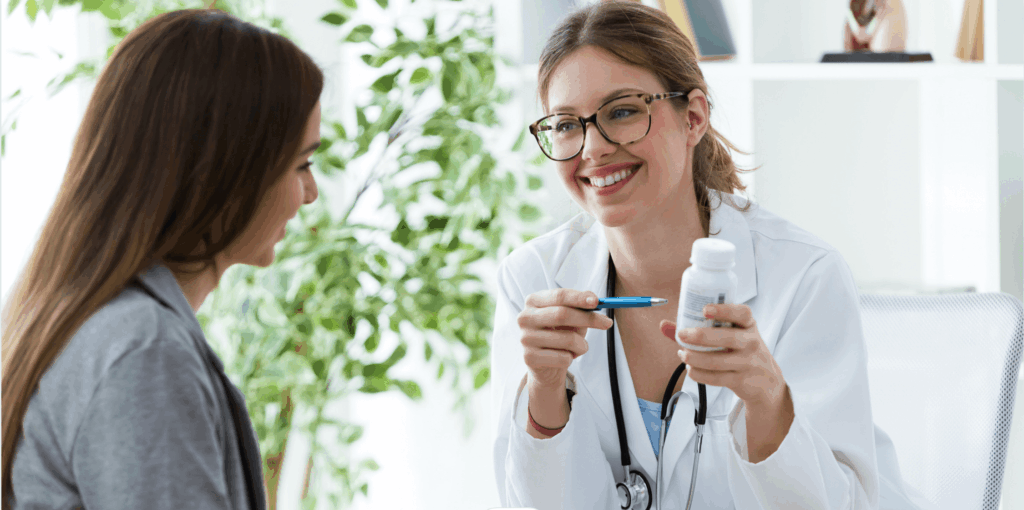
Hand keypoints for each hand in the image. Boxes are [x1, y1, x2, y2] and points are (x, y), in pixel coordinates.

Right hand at [518, 288, 612, 391]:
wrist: (546, 364)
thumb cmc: (560, 334)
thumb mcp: (571, 318)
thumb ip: (581, 308)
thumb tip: (596, 301)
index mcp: (533, 301)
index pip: (559, 296)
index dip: (579, 298)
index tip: (597, 301)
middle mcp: (525, 317)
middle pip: (561, 314)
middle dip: (588, 319)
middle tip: (607, 323)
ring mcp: (525, 338)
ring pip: (566, 339)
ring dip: (582, 345)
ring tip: (580, 347)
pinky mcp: (529, 358)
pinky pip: (563, 358)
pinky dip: (572, 358)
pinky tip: (565, 357)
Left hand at [658, 304, 785, 410]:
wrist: (765, 381)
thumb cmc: (742, 350)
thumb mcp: (730, 334)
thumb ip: (699, 328)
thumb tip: (664, 325)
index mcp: (748, 324)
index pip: (741, 313)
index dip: (723, 310)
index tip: (704, 309)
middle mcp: (751, 342)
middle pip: (726, 338)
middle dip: (701, 336)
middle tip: (681, 335)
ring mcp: (748, 362)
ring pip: (717, 361)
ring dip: (695, 358)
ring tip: (682, 354)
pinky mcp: (741, 380)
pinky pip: (716, 378)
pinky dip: (698, 374)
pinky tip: (691, 368)